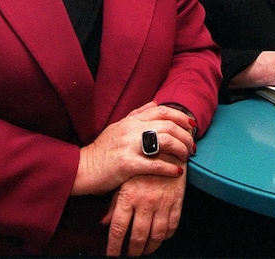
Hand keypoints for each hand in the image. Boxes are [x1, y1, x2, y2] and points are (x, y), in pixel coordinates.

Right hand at [73, 102, 194, 195]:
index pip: (162, 111)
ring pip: (164, 141)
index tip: (192, 125)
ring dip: (180, 149)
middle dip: (185, 135)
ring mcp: (129, 146)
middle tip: (192, 146)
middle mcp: (131, 129)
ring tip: (186, 157)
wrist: (81, 168)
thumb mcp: (117, 126)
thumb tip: (155, 103)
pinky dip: (169, 167)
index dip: (181, 117)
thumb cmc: (101, 150)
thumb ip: (137, 114)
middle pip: (168, 125)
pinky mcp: (126, 164)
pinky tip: (177, 171)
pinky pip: (154, 164)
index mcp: (131, 120)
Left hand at [102, 167, 186, 255]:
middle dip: (132, 251)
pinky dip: (166, 236)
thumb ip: (113, 203)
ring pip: (156, 235)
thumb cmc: (140, 162)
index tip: (112, 255)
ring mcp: (163, 201)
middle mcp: (146, 201)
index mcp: (129, 196)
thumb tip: (104, 223)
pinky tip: (160, 238)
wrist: (165, 145)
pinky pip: (172, 225)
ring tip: (144, 251)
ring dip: (150, 248)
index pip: (118, 230)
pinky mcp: (177, 200)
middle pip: (137, 237)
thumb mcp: (122, 180)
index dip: (114, 247)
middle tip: (129, 255)